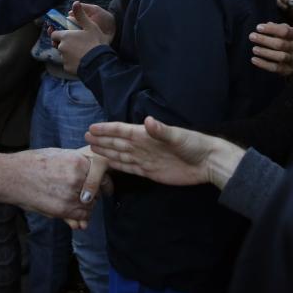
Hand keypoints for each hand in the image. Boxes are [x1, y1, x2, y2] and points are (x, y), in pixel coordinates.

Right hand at [0, 148, 98, 223]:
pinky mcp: (62, 210)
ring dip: (86, 206)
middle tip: (85, 195)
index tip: (106, 187)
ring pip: (91, 205)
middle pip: (98, 190)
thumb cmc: (32, 163)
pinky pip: (82, 216)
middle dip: (94, 194)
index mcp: (77, 161)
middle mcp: (77, 177)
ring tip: (73, 202)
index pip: (102, 173)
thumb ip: (77, 165)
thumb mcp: (58, 155)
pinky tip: (70, 210)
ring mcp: (70, 194)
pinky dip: (80, 216)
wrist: (11, 176)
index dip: (104, 181)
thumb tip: (92, 175)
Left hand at [51, 2, 112, 74]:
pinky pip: (68, 64)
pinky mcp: (67, 68)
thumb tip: (75, 2)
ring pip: (63, 55)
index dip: (58, 34)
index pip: (54, 34)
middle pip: (58, 45)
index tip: (66, 34)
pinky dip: (72, 62)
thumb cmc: (95, 42)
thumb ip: (81, 15)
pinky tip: (82, 61)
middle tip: (77, 44)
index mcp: (65, 36)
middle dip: (64, 44)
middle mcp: (61, 47)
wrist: (99, 62)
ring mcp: (64, 59)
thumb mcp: (90, 26)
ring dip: (69, 53)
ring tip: (81, 52)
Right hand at [86, 116, 243, 188]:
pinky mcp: (150, 172)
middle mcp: (143, 146)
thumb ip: (161, 130)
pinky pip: (130, 168)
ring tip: (92, 148)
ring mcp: (145, 159)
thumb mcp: (178, 136)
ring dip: (107, 151)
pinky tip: (109, 163)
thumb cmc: (194, 145)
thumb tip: (147, 120)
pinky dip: (118, 165)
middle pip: (118, 142)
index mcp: (147, 135)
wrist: (207, 163)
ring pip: (121, 155)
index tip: (92, 128)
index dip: (107, 129)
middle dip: (102, 140)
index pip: (122, 131)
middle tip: (85, 137)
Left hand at [249, 22, 292, 76]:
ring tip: (254, 49)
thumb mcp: (287, 33)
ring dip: (265, 52)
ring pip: (280, 57)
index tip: (258, 27)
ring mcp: (292, 59)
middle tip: (252, 36)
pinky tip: (254, 59)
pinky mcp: (287, 70)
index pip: (285, 31)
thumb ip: (277, 28)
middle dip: (264, 40)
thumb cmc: (289, 42)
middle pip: (281, 44)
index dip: (271, 29)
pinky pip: (275, 68)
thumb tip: (267, 24)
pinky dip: (263, 64)